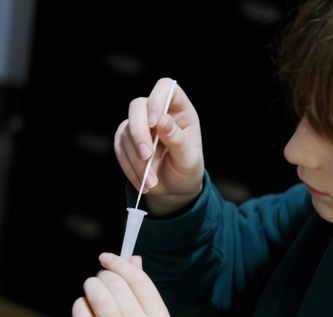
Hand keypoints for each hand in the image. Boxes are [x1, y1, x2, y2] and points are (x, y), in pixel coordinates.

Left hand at [72, 253, 172, 316]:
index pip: (140, 281)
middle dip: (104, 275)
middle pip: (118, 287)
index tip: (107, 257)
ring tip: (91, 287)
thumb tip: (133, 259)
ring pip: (99, 299)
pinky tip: (83, 305)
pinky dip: (80, 305)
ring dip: (91, 286)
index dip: (121, 264)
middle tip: (100, 277)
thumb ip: (144, 291)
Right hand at [114, 77, 204, 215]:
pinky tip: (141, 182)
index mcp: (180, 111)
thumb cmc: (187, 170)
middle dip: (139, 132)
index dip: (157, 99)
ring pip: (126, 129)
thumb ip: (177, 140)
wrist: (175, 188)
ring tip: (151, 182)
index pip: (166, 88)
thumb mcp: (189, 160)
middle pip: (138, 106)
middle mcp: (158, 113)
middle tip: (146, 157)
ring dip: (136, 158)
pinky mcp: (126, 139)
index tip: (154, 122)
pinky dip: (129, 166)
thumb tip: (163, 120)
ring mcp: (140, 124)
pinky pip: (119, 147)